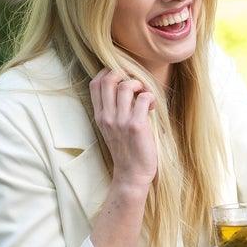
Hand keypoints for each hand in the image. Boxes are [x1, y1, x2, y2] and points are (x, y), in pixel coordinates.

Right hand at [90, 69, 156, 188]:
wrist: (132, 174)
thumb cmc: (126, 149)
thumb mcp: (112, 128)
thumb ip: (113, 110)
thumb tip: (124, 86)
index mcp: (100, 115)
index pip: (95, 83)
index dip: (108, 72)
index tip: (123, 77)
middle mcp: (107, 116)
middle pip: (109, 79)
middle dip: (125, 74)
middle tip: (137, 85)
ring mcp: (120, 121)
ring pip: (126, 86)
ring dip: (140, 85)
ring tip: (146, 97)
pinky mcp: (136, 126)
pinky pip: (143, 98)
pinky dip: (150, 97)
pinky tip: (151, 107)